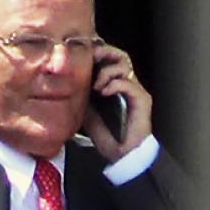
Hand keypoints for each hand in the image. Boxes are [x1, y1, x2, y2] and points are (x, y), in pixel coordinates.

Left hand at [83, 44, 151, 160]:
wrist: (123, 156)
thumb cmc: (107, 137)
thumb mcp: (86, 112)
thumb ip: (81, 95)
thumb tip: (67, 81)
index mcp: (114, 85)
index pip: (109, 59)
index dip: (96, 53)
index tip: (80, 55)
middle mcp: (127, 84)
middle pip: (119, 56)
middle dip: (103, 53)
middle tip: (89, 58)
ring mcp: (135, 91)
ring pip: (124, 65)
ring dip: (107, 71)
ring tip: (96, 85)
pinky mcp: (142, 99)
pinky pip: (128, 83)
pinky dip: (114, 84)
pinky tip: (103, 92)